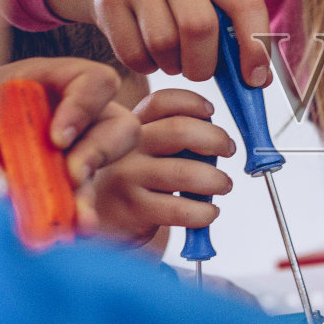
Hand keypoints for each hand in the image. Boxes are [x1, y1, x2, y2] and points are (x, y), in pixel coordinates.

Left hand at [0, 57, 141, 230]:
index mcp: (50, 81)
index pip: (94, 81)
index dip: (85, 106)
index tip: (58, 139)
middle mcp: (73, 113)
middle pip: (117, 123)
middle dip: (99, 151)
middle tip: (71, 176)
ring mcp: (75, 148)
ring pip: (109, 164)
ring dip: (92, 187)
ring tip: (75, 215)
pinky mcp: (68, 184)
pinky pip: (86, 197)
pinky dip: (79, 214)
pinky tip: (71, 231)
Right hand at [44, 0, 272, 85]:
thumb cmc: (177, 2)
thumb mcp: (210, 5)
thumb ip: (237, 40)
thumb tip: (258, 82)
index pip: (245, 3)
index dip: (254, 47)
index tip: (254, 79)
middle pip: (199, 27)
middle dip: (204, 64)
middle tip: (201, 71)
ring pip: (163, 43)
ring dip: (173, 66)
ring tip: (174, 58)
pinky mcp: (109, 0)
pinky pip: (133, 54)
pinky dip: (147, 66)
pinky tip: (149, 54)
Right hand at [87, 88, 236, 245]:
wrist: (96, 222)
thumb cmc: (130, 182)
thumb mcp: (140, 151)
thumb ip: (169, 137)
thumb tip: (219, 138)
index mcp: (130, 127)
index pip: (162, 102)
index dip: (192, 102)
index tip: (210, 111)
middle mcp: (125, 147)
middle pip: (179, 129)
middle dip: (215, 138)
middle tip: (228, 149)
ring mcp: (126, 177)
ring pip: (184, 172)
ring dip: (215, 179)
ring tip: (223, 184)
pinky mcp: (132, 210)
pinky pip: (180, 208)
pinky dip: (204, 212)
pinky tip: (208, 212)